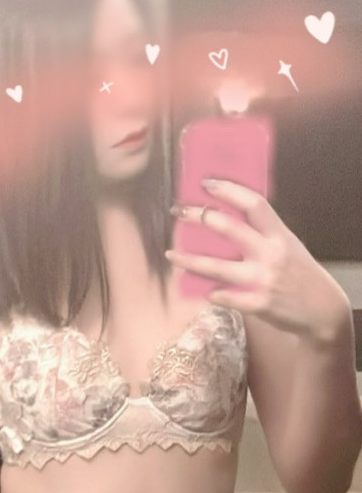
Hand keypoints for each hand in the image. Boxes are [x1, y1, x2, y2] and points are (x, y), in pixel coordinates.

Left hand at [166, 179, 348, 339]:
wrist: (321, 309)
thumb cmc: (299, 273)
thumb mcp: (288, 245)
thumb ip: (263, 233)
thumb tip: (227, 219)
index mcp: (278, 235)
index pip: (253, 204)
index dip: (228, 191)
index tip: (206, 184)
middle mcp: (270, 254)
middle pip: (229, 229)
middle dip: (199, 217)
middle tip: (178, 211)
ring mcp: (263, 280)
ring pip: (217, 267)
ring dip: (190, 259)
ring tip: (171, 254)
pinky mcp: (258, 304)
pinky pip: (225, 297)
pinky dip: (212, 293)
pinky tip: (202, 290)